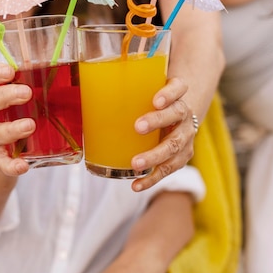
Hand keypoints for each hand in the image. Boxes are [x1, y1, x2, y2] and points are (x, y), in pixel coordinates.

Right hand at [0, 62, 34, 175]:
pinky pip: (2, 163)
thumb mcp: (22, 101)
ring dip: (12, 129)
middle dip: (6, 95)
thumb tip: (68, 71)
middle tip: (27, 93)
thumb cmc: (16, 118)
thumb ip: (37, 86)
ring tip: (30, 126)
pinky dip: (11, 165)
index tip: (10, 71)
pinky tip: (22, 165)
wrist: (0, 154)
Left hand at [130, 77, 195, 191]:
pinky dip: (152, 178)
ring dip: (155, 156)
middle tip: (138, 127)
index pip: (178, 87)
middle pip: (176, 115)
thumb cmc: (153, 101)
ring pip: (174, 146)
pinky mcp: (182, 155)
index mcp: (177, 93)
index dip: (169, 93)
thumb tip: (87, 89)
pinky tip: (136, 185)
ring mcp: (185, 135)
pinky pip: (168, 169)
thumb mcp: (146, 90)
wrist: (178, 115)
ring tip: (136, 163)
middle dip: (157, 121)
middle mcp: (184, 113)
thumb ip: (126, 89)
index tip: (155, 100)